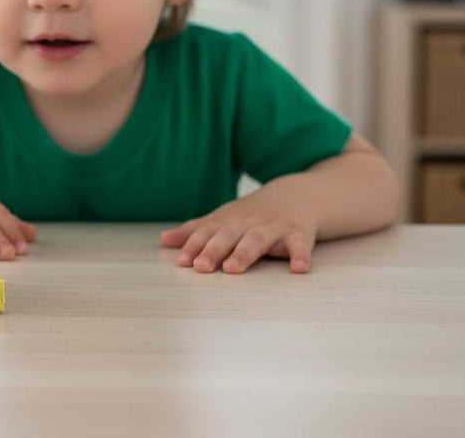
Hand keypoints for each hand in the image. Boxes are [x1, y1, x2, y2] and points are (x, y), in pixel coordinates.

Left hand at [159, 178, 319, 273]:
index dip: (194, 245)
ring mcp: (274, 227)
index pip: (208, 232)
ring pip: (258, 240)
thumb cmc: (253, 214)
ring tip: (233, 268)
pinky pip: (300, 245)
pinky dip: (300, 256)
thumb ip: (195, 231)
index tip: (182, 260)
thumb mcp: (223, 218)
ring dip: (245, 254)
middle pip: (229, 236)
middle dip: (213, 250)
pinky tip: (298, 269)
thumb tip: (164, 240)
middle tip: (200, 266)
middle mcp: (249, 222)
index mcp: (229, 220)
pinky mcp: (298, 234)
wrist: (296, 195)